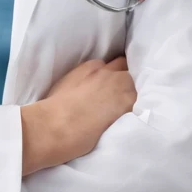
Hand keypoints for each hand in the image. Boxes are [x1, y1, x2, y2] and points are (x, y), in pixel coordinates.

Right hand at [24, 54, 136, 171]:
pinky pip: (141, 102)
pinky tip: (134, 119)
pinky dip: (139, 109)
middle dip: (127, 82)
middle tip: (122, 98)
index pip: (112, 65)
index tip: (112, 89)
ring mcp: (118, 86)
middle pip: (127, 70)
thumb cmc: (50, 112)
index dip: (114, 77)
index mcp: (89, 67)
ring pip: (137, 85)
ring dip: (134, 95)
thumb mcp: (64, 87)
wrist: (53, 126)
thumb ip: (81, 83)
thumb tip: (87, 92)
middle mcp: (106, 72)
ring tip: (129, 110)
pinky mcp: (127, 103)